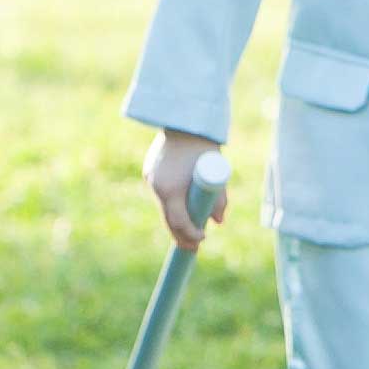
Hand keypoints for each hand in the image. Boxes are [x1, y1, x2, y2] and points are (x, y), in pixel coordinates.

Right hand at [144, 129, 225, 248]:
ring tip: (187, 230)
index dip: (190, 235)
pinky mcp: (149, 171)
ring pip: (163, 207)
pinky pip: (160, 193)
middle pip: (168, 220)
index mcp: (172, 190)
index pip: (179, 223)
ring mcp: (151, 178)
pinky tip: (179, 207)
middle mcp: (157, 187)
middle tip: (192, 248)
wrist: (184, 120)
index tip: (201, 240)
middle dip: (180, 235)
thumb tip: (218, 221)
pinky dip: (170, 203)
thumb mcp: (217, 175)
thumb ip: (219, 200)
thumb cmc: (204, 147)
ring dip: (175, 219)